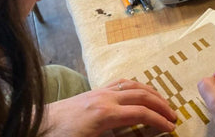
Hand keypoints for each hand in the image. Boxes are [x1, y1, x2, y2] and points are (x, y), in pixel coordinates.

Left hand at [44, 79, 176, 135]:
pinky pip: (121, 82)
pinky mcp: (95, 90)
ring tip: (163, 102)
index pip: (141, 114)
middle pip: (141, 95)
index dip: (159, 121)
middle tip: (174, 115)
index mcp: (106, 114)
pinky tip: (141, 91)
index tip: (171, 128)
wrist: (40, 125)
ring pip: (133, 85)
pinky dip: (137, 85)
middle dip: (160, 104)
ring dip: (151, 92)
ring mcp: (101, 91)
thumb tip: (139, 136)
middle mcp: (106, 97)